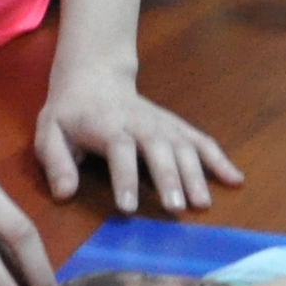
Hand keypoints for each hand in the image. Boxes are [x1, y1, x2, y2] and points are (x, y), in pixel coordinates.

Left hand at [33, 65, 241, 214]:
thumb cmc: (70, 113)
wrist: (94, 77)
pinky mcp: (177, 127)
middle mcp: (141, 124)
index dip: (124, 178)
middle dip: (169, 177)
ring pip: (184, 146)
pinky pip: (202, 141)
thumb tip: (64, 193)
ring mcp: (163, 125)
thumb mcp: (49, 132)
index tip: (128, 207)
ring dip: (196, 174)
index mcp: (108, 126)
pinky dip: (221, 159)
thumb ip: (55, 162)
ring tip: (202, 204)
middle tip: (176, 208)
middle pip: (158, 148)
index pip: (119, 151)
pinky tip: (236, 180)